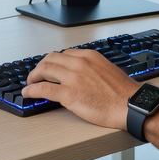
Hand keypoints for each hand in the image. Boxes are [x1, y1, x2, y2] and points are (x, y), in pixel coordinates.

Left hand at [23, 48, 139, 128]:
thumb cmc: (123, 92)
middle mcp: (79, 63)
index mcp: (89, 56)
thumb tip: (84, 74)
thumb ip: (93, 68)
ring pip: (44, 70)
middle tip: (36, 74)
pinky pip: (43, 89)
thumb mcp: (108, 70)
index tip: (49, 67)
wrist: (130, 105)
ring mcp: (72, 78)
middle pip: (50, 59)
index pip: (63, 54)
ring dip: (33, 76)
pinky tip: (28, 93)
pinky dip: (32, 90)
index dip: (53, 61)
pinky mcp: (68, 94)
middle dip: (40, 66)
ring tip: (30, 83)